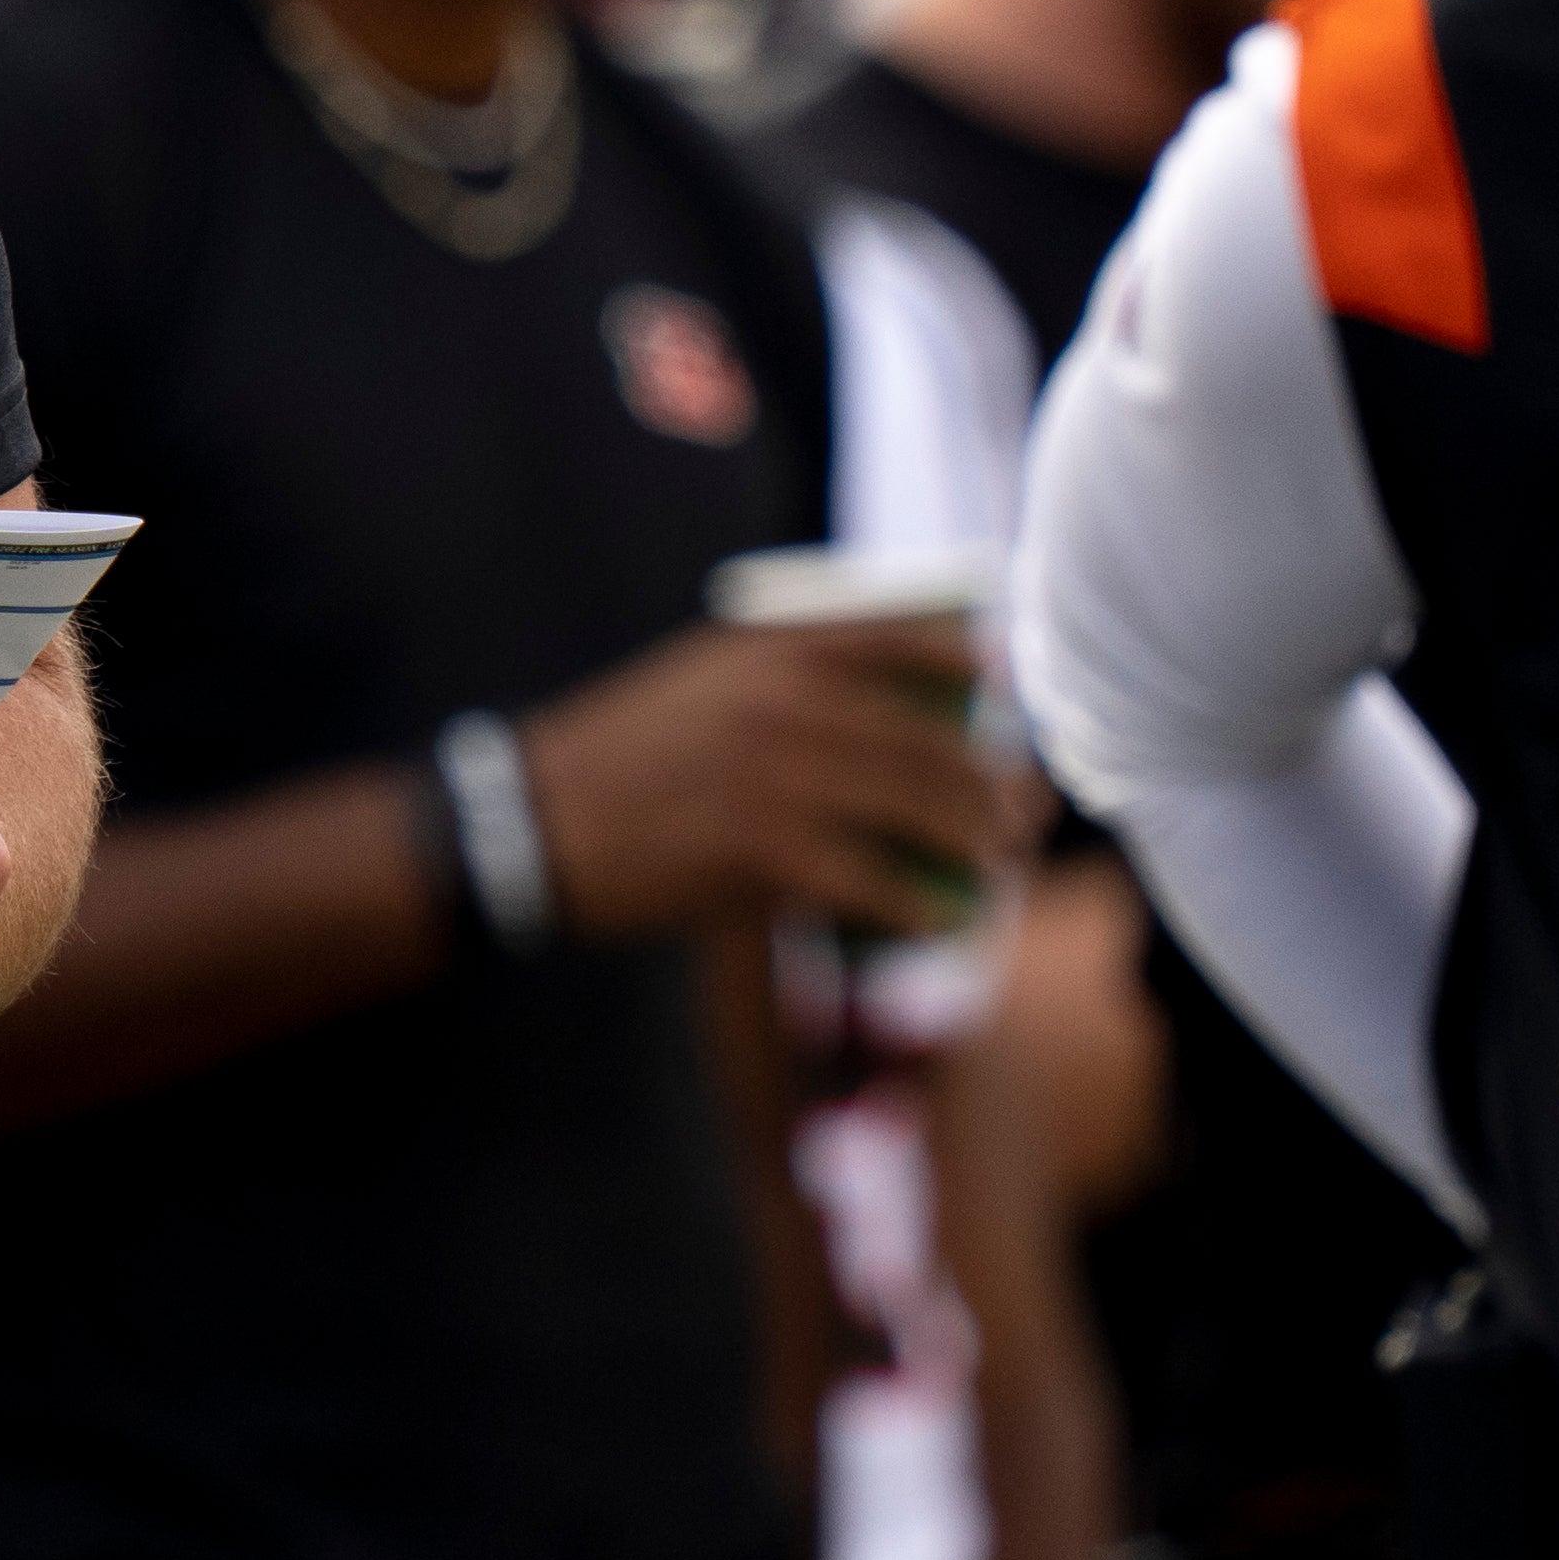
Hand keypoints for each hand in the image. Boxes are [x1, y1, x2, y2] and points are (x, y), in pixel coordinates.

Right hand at [518, 617, 1005, 944]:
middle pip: (927, 739)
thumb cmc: (623, 752)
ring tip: (999, 862)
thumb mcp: (700, 675)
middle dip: (992, 781)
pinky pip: (873, 882)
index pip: (901, 637)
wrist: (536, 819)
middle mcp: (788, 703)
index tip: (1004, 691)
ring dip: (974, 842)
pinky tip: (946, 922)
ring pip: (915, 809)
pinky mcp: (765, 854)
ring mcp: (781, 778)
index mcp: (772, 649)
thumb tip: (880, 696)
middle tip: (1022, 810)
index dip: (967, 663)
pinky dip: (920, 906)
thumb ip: (780, 669)